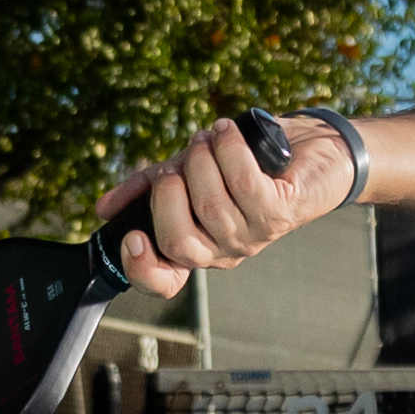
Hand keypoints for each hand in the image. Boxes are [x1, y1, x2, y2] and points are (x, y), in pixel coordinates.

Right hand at [88, 113, 354, 296]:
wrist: (311, 147)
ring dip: (203, 160)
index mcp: (196, 246)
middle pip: (179, 241)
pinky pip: (244, 185)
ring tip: (209, 137)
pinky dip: (229, 151)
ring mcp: (253, 236)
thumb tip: (104, 209)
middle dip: (168, 193)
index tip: (131, 235)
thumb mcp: (187, 172)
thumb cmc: (245, 161)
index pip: (164, 281)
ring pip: (211, 206)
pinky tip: (227, 132)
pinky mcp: (280, 213)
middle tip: (177, 162)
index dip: (142, 268)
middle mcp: (223, 250)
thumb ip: (147, 188)